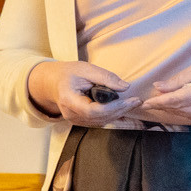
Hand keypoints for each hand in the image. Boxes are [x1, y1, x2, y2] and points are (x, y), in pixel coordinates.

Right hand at [26, 61, 143, 124]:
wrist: (54, 82)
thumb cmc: (68, 73)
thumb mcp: (86, 68)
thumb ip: (106, 77)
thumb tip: (125, 87)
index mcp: (69, 100)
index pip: (93, 110)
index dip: (114, 107)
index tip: (130, 100)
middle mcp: (71, 114)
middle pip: (100, 118)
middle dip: (120, 110)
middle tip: (136, 101)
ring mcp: (75, 120)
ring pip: (101, 122)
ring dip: (118, 114)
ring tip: (132, 103)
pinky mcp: (81, 121)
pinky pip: (99, 121)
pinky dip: (112, 115)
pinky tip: (122, 108)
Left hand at [130, 57, 190, 125]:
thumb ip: (179, 80)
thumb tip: (159, 87)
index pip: (173, 100)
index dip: (157, 102)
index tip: (144, 103)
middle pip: (177, 110)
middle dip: (162, 106)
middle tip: (149, 102)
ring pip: (185, 116)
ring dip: (171, 111)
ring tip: (161, 105)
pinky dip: (184, 114)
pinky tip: (177, 108)